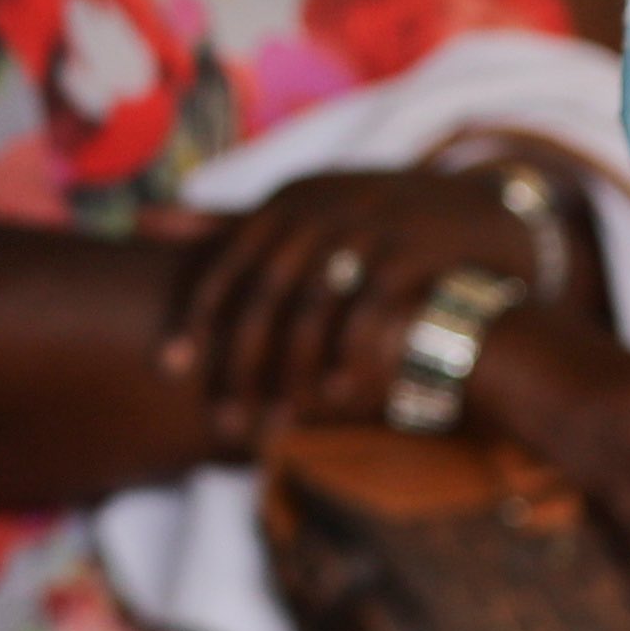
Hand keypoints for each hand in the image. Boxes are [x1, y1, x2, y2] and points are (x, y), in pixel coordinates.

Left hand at [164, 153, 588, 446]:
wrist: (484, 212)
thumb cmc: (376, 224)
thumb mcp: (305, 208)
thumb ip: (228, 220)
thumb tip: (144, 218)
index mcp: (288, 201)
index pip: (226, 262)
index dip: (194, 317)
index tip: (168, 369)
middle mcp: (321, 208)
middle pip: (262, 295)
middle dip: (237, 364)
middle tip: (221, 422)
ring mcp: (370, 226)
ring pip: (310, 312)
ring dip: (287, 377)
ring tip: (273, 430)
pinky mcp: (413, 251)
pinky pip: (366, 314)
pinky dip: (345, 359)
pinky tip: (331, 399)